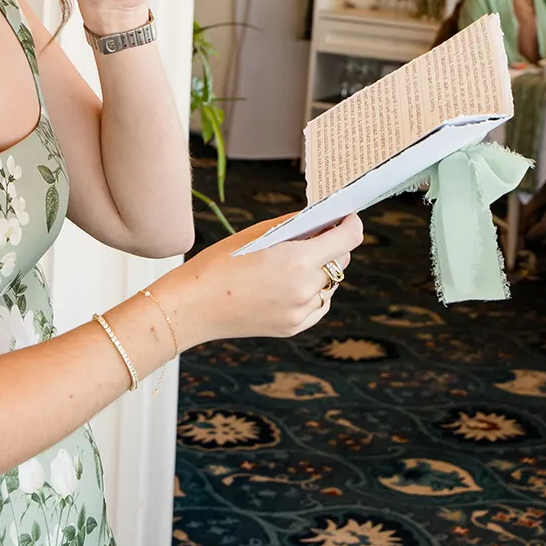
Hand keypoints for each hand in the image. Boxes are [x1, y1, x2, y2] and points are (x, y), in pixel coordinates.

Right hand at [156, 213, 363, 345]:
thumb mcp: (257, 234)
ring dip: (323, 269)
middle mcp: (305, 288)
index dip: (351, 224)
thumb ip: (294, 225)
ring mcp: (301, 311)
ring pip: (330, 284)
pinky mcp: (294, 327)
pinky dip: (315, 292)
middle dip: (334, 244)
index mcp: (298, 260)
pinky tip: (296, 283)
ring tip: (299, 260)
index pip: (347, 239)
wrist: (194, 306)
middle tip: (320, 233)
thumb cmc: (220, 263)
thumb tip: (320, 219)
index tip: (347, 218)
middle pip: (340, 261)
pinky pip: (319, 305)